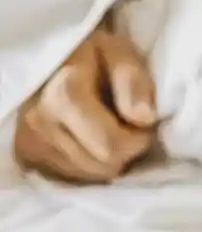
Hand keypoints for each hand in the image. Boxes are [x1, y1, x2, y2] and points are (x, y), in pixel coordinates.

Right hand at [13, 27, 156, 183]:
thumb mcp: (119, 54)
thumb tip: (144, 119)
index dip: (137, 138)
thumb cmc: (92, 54)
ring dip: (107, 157)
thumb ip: (133, 83)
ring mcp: (29, 141)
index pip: (111, 146)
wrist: (48, 58)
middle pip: (103, 165)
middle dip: (124, 149)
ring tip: (102, 127)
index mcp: (62, 95)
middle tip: (122, 123)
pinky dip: (88, 162)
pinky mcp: (27, 155)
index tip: (138, 119)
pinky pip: (74, 177)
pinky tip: (86, 138)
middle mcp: (39, 122)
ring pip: (91, 174)